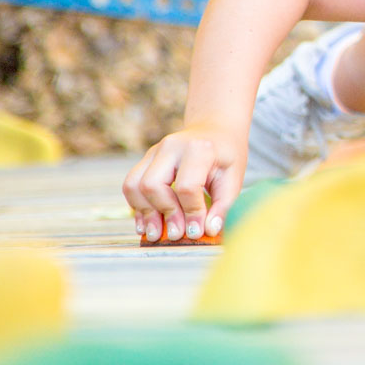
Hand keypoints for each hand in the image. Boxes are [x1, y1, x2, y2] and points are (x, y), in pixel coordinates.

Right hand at [123, 126, 244, 242]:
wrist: (214, 130)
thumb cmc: (226, 157)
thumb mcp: (234, 178)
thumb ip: (223, 205)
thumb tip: (208, 231)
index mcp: (198, 149)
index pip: (186, 186)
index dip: (190, 213)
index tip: (195, 232)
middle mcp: (171, 147)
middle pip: (152, 184)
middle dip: (163, 213)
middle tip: (176, 234)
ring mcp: (154, 151)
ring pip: (133, 184)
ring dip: (144, 212)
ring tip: (156, 233)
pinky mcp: (146, 160)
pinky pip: (130, 184)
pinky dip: (137, 207)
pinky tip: (146, 223)